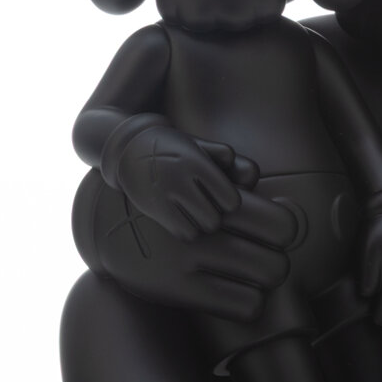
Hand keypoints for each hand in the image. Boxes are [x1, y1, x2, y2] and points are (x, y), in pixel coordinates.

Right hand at [83, 167, 297, 322]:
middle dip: (278, 264)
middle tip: (268, 262)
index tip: (276, 235)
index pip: (278, 224)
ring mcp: (190, 263)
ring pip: (262, 284)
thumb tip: (261, 182)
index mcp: (213, 200)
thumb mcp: (193, 174)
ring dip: (265, 284)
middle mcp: (203, 232)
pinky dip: (250, 303)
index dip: (285, 231)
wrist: (106, 223)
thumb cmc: (167, 198)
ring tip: (254, 279)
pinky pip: (242, 307)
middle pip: (275, 262)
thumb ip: (232, 176)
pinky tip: (239, 295)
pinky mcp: (177, 289)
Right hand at [110, 124, 253, 240]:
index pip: (231, 201)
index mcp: (196, 162)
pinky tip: (181, 220)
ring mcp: (163, 196)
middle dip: (214, 216)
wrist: (128, 149)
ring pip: (199, 229)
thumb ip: (228, 162)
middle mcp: (179, 179)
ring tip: (193, 213)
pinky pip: (182, 233)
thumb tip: (253, 177)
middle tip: (206, 208)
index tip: (222, 199)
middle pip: (214, 219)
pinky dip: (185, 230)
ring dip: (200, 225)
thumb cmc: (176, 150)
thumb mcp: (201, 148)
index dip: (229, 203)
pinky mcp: (151, 209)